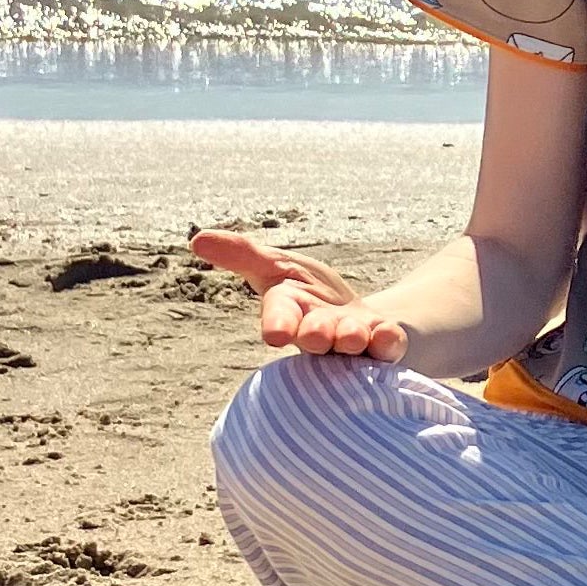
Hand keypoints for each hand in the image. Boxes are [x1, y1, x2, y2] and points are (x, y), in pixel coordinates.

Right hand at [189, 229, 408, 362]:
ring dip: (352, 338)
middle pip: (315, 336)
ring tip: (354, 336)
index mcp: (290, 313)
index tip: (276, 334)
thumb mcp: (279, 267)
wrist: (362, 324)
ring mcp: (351, 345)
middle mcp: (319, 334)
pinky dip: (389, 341)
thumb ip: (243, 255)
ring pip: (351, 344)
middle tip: (317, 335)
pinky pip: (388, 346)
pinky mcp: (383, 347)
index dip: (278, 324)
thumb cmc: (311, 296)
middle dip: (316, 334)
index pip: (279, 319)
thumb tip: (196, 239)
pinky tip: (390, 335)